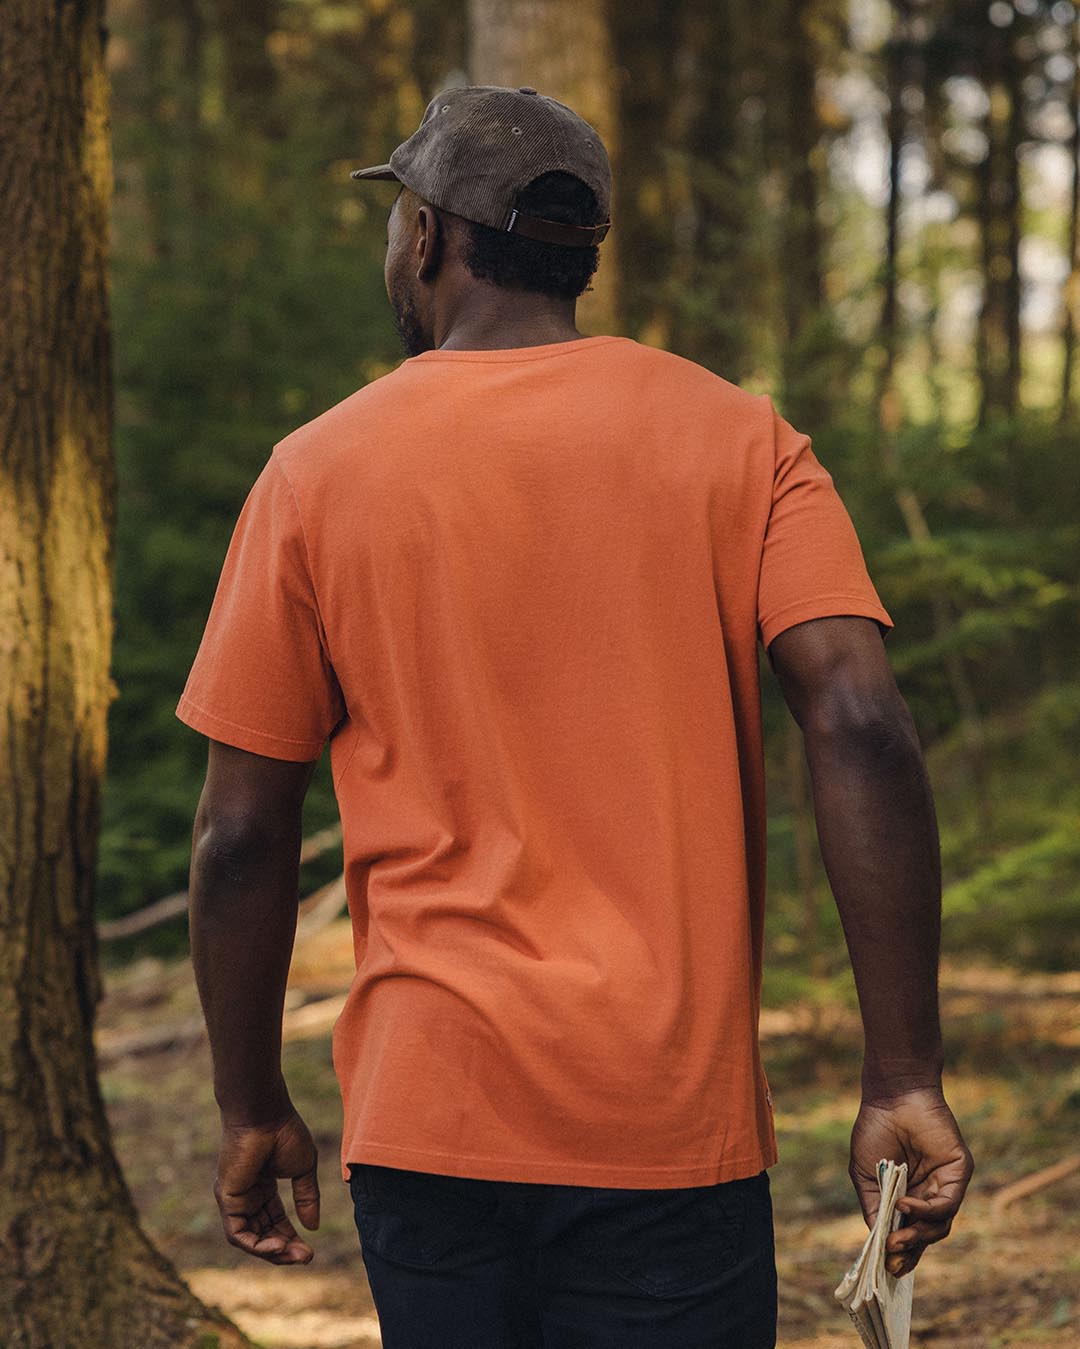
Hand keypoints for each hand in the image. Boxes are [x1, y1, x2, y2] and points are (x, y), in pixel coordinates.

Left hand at [214, 1107, 320, 1263]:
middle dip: (283, 1250)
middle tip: (305, 1258)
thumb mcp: (303, 1169)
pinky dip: (256, 1245)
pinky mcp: (227, 1199)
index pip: (274, 1221)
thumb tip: (313, 1227)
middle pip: (262, 1234)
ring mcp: (235, 1198)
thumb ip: (307, 1197)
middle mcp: (246, 1195)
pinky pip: (237, 1233)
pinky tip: (276, 1246)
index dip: (291, 1238)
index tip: (309, 1251)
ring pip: (249, 1239)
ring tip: (294, 1254)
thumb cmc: (285, 1132)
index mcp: (263, 1186)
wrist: (265, 1114)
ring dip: (271, 1252)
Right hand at [849, 1085, 973, 1278]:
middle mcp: (929, 1193)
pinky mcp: (958, 1173)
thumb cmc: (875, 1130)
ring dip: (918, 1235)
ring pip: (939, 1225)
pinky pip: (948, 1203)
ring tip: (897, 1238)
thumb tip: (879, 1241)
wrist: (891, 1096)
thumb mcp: (867, 1176)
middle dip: (910, 1250)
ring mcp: (945, 1185)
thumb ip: (874, 1207)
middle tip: (893, 1260)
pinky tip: (906, 1203)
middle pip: (926, 1234)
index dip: (901, 1251)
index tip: (887, 1268)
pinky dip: (927, 1210)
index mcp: (907, 1195)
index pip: (910, 1231)